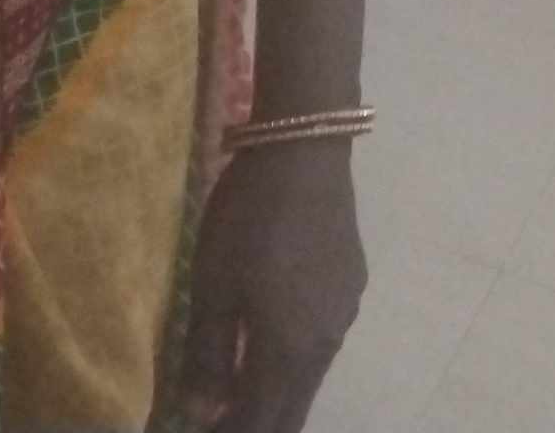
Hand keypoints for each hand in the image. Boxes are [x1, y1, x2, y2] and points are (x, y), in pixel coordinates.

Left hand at [175, 136, 365, 430]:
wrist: (305, 149)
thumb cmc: (249, 218)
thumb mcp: (214, 284)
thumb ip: (208, 354)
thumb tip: (203, 412)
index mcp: (289, 352)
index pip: (262, 423)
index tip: (204, 430)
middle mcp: (325, 345)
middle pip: (291, 408)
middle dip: (256, 421)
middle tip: (220, 416)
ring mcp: (344, 314)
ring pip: (308, 375)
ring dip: (276, 389)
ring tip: (239, 380)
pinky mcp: (351, 285)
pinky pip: (321, 339)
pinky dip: (293, 354)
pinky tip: (273, 328)